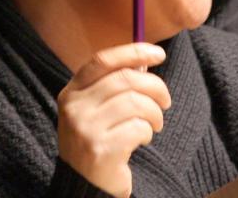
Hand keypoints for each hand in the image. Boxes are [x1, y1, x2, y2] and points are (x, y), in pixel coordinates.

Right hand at [56, 43, 169, 197]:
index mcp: (71, 92)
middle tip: (165, 102)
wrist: (85, 186)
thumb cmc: (98, 142)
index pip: (103, 61)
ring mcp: (85, 128)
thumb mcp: (95, 110)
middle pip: (125, 79)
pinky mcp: (101, 149)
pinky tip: (142, 140)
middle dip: (155, 88)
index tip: (158, 54)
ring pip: (135, 103)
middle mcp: (74, 107)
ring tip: (154, 125)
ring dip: (154, 114)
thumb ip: (113, 86)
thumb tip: (145, 62)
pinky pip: (138, 128)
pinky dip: (147, 132)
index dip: (133, 52)